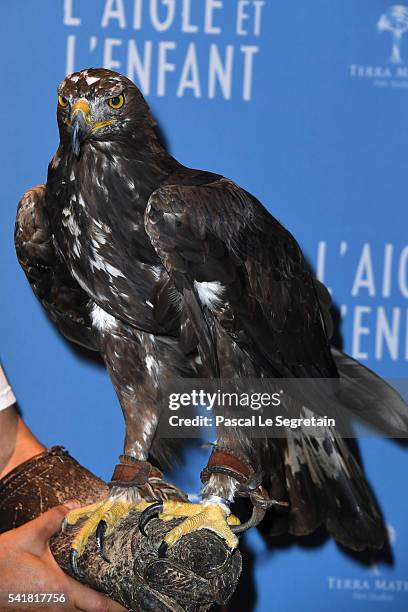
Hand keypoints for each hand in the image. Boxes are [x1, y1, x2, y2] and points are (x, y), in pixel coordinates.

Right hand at [0, 500, 125, 610]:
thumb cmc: (2, 564)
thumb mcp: (29, 536)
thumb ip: (54, 519)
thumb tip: (74, 505)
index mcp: (60, 590)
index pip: (98, 604)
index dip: (118, 605)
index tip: (134, 603)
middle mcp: (56, 606)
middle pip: (91, 609)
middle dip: (109, 602)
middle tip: (126, 590)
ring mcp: (47, 610)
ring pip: (77, 610)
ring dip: (92, 600)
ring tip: (108, 586)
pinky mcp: (39, 608)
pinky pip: (64, 607)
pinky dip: (77, 600)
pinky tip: (81, 586)